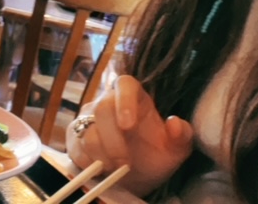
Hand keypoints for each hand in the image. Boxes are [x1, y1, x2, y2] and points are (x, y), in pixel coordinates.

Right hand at [66, 75, 192, 196]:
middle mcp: (108, 100)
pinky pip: (75, 145)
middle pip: (102, 108)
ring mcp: (89, 117)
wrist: (136, 173)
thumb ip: (181, 135)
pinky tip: (100, 169)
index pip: (125, 84)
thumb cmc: (155, 153)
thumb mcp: (175, 149)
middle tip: (124, 162)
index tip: (128, 125)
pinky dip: (87, 161)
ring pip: (86, 130)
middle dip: (113, 140)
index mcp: (134, 95)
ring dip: (101, 154)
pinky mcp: (75, 135)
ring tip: (115, 169)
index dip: (124, 100)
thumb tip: (175, 123)